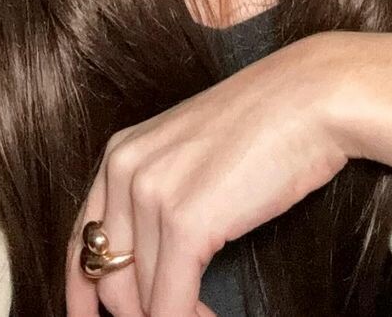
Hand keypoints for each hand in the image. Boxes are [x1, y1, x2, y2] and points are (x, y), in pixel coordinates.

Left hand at [64, 32, 353, 316]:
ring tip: (207, 316)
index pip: (80, 242)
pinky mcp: (187, 223)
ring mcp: (152, 196)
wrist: (312, 97)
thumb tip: (150, 263)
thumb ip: (161, 195)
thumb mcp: (192, 153)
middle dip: (138, 314)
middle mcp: (125, 170)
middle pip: (107, 279)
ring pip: (139, 300)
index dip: (82, 293)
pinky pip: (171, 306)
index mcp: (121, 153)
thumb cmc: (267, 125)